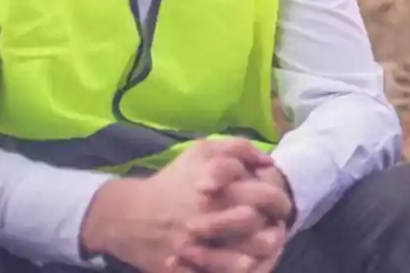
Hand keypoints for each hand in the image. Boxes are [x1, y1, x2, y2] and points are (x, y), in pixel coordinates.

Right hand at [79, 139, 271, 272]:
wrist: (127, 216)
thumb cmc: (172, 180)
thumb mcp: (202, 152)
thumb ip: (238, 148)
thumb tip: (268, 160)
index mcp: (217, 189)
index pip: (265, 196)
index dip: (281, 201)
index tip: (282, 205)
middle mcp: (209, 219)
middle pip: (259, 228)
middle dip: (275, 229)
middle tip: (278, 228)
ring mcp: (197, 248)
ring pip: (245, 258)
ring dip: (261, 254)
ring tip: (267, 248)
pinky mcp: (186, 269)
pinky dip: (239, 270)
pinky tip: (246, 264)